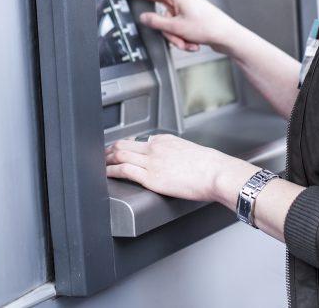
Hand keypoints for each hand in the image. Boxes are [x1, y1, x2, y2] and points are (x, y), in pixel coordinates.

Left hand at [105, 134, 259, 204]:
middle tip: (103, 155)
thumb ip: (177, 155)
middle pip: (124, 144)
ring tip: (100, 164)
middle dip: (110, 150)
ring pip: (120, 155)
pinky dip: (111, 171)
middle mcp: (156, 148)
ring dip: (107, 160)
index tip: (119, 150)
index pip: (139, 141)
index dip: (125, 146)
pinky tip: (106, 174)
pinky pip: (124, 170)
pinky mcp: (151, 178)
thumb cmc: (211, 167)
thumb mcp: (191, 153)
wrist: (217, 173)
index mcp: (166, 141)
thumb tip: (175, 163)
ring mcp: (152, 162)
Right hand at [114, 0, 239, 53]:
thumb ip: (156, 22)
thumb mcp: (176, 28)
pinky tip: (195, 43)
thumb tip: (144, 18)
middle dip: (168, 32)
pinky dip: (184, 39)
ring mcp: (185, 8)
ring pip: (169, 27)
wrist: (228, 36)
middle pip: (160, 16)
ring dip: (177, 38)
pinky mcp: (190, 18)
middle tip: (180, 39)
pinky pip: (178, 30)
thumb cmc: (208, 27)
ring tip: (190, 42)